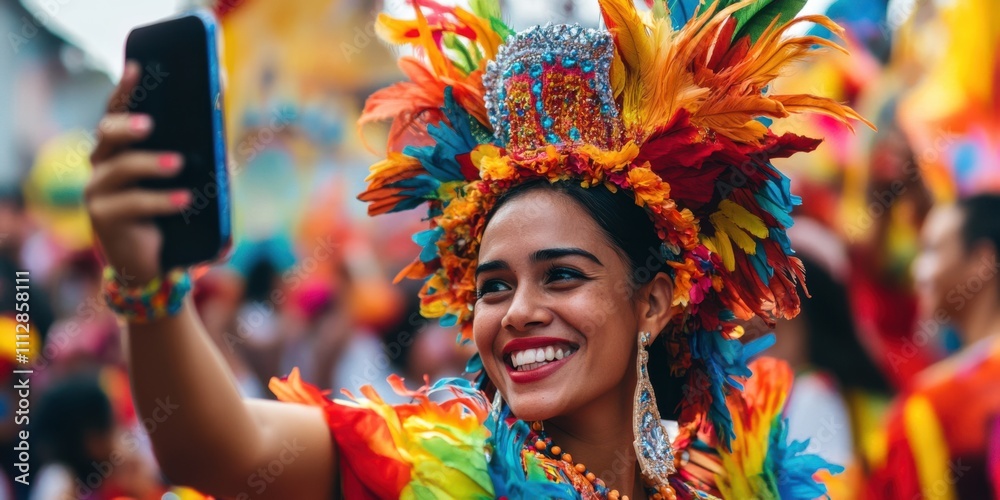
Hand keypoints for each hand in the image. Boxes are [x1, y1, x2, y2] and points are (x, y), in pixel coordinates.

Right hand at [85, 60, 191, 286]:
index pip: (116, 111)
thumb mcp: (192, 176)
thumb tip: (224, 111)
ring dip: (151, 163)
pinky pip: (133, 204)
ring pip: (120, 167)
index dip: (124, 89)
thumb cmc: (172, 210)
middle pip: (106, 133)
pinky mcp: (104, 218)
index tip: (138, 68)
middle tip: (150, 124)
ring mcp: (98, 191)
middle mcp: (102, 164)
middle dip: (127, 124)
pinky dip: (161, 201)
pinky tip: (184, 199)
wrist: (155, 261)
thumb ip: (204, 147)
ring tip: (179, 163)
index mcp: (120, 146)